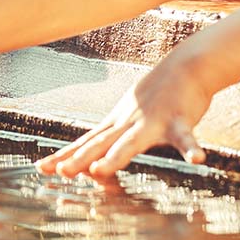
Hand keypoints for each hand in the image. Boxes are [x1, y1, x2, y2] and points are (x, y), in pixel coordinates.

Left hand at [36, 64, 212, 179]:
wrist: (186, 66)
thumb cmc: (156, 96)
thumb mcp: (128, 116)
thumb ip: (110, 139)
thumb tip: (89, 162)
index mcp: (117, 124)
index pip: (86, 142)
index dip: (65, 155)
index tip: (42, 168)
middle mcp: (129, 123)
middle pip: (100, 144)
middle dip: (79, 159)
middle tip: (60, 172)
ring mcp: (153, 121)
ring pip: (133, 141)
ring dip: (116, 157)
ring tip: (99, 170)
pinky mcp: (180, 119)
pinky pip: (187, 137)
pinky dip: (191, 148)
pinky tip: (198, 160)